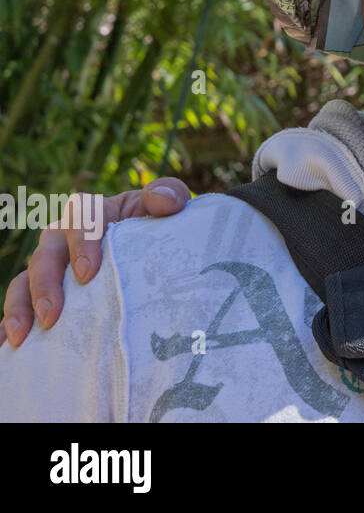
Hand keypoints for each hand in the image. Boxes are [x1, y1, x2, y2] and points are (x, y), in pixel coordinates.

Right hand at [2, 179, 189, 346]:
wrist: (158, 249)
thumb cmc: (161, 224)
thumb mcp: (170, 204)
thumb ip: (169, 194)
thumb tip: (162, 201)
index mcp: (94, 212)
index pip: (81, 216)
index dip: (81, 242)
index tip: (88, 273)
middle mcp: (64, 236)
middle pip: (46, 253)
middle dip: (45, 284)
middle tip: (52, 316)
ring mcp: (52, 265)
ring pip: (25, 280)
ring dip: (19, 307)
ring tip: (23, 336)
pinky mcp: (44, 291)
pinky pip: (20, 306)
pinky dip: (10, 324)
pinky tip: (10, 347)